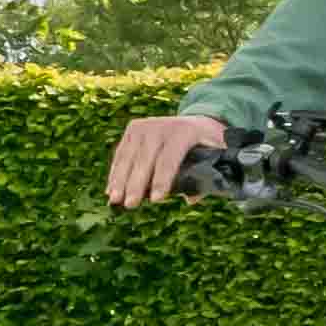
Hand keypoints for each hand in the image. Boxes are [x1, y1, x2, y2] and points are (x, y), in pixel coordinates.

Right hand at [102, 111, 229, 207]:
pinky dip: (115, 172)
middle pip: (145, 159)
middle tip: (130, 204)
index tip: (156, 200)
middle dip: (136, 184)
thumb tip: (191, 199)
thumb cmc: (207, 144)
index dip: (162, 180)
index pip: (169, 159)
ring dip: (120, 180)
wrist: (196, 120)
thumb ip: (208, 175)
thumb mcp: (215, 155)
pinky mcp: (132, 129)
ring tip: (115, 200)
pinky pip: (121, 153)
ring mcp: (144, 126)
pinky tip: (110, 190)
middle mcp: (161, 126)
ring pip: (129, 156)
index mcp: (183, 132)